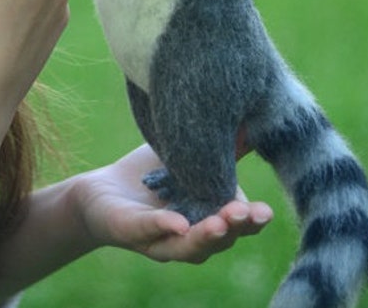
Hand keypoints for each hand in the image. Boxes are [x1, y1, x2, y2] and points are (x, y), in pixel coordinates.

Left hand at [75, 145, 272, 263]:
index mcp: (209, 215)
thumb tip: (254, 120)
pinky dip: (165, 226)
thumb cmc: (151, 175)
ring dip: (207, 236)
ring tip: (221, 223)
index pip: (238, 222)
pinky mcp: (131, 232)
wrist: (102, 189)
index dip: (253, 218)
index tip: (266, 211)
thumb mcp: (188, 155)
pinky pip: (149, 231)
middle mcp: (190, 234)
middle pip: (220, 240)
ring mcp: (161, 238)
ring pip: (189, 246)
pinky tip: (179, 223)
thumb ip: (221, 146)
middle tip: (249, 215)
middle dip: (236, 228)